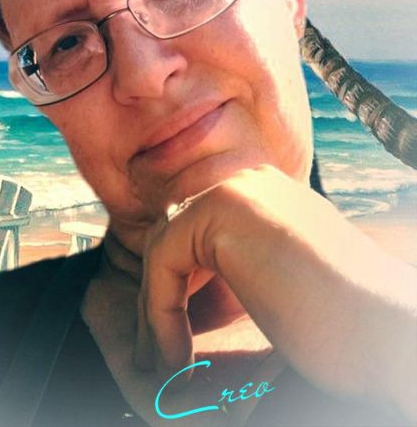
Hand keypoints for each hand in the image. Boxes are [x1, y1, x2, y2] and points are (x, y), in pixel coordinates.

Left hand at [135, 165, 416, 418]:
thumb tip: (189, 279)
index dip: (177, 286)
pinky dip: (160, 312)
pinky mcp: (221, 211)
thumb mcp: (279, 279)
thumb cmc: (343, 323)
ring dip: (156, 310)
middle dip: (161, 295)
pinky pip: (163, 261)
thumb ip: (241, 261)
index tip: (174, 339)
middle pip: (175, 234)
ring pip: (163, 248)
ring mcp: (235, 190)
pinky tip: (177, 355)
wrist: (385, 332)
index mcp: (267, 194)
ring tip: (166, 361)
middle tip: (160, 351)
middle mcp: (249, 181)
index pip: (197, 230)